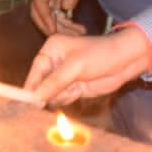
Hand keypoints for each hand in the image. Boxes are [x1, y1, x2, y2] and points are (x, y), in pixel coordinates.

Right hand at [25, 25, 151, 106]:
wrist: (125, 61)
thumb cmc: (100, 55)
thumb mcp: (75, 67)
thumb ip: (54, 82)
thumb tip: (35, 97)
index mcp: (52, 49)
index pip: (35, 71)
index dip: (31, 86)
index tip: (27, 102)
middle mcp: (54, 62)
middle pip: (40, 85)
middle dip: (48, 93)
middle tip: (59, 94)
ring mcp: (63, 77)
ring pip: (51, 94)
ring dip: (61, 95)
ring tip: (76, 86)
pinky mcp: (72, 87)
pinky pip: (62, 99)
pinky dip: (69, 97)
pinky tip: (80, 90)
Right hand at [32, 0, 90, 35]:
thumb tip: (66, 8)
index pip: (39, 2)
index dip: (45, 17)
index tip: (53, 30)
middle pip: (40, 12)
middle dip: (50, 27)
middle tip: (64, 37)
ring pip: (51, 15)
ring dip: (62, 26)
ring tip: (79, 33)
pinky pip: (59, 13)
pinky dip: (66, 22)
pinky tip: (77, 28)